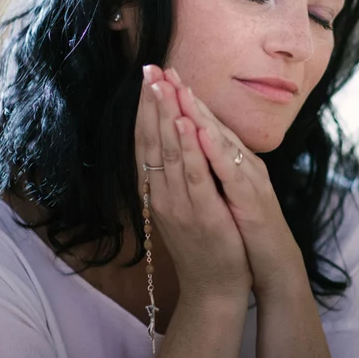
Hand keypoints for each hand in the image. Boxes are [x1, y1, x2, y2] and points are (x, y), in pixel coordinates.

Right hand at [135, 65, 251, 301]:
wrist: (213, 288)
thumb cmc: (200, 245)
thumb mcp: (180, 207)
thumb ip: (171, 178)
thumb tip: (165, 145)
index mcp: (157, 191)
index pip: (145, 142)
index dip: (145, 109)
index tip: (147, 77)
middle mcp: (162, 195)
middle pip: (152, 141)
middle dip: (152, 103)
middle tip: (149, 69)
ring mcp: (180, 205)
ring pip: (170, 153)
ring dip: (167, 117)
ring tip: (164, 85)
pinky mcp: (202, 214)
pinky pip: (195, 176)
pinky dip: (190, 149)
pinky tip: (188, 125)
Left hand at [164, 69, 306, 299]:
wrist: (269, 264)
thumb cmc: (244, 230)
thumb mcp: (222, 194)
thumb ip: (210, 168)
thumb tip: (189, 146)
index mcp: (230, 161)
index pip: (201, 123)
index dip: (179, 99)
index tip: (157, 75)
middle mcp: (240, 163)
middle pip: (208, 123)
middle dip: (182, 95)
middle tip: (160, 67)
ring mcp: (247, 178)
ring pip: (219, 140)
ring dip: (197, 112)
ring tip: (176, 87)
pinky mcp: (252, 199)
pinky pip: (230, 171)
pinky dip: (214, 149)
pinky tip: (199, 131)